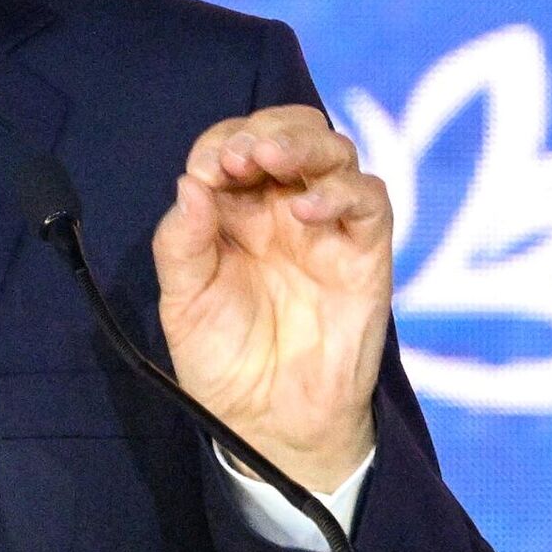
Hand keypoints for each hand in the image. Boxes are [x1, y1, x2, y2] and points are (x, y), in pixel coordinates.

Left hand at [152, 106, 389, 489]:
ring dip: (301, 145)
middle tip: (239, 156)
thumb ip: (182, 242)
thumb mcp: (183, 300)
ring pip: (333, 154)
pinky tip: (307, 209)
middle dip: (263, 130)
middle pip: (289, 133)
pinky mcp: (365, 253)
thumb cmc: (223, 358)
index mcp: (234, 211)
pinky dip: (342, 192)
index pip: (234, 147)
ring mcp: (326, 227)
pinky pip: (369, 202)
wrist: (268, 420)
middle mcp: (282, 208)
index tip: (206, 168)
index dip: (221, 144)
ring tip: (268, 160)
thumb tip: (189, 183)